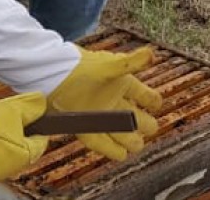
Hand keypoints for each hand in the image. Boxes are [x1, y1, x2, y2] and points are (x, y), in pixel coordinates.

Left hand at [48, 47, 162, 160]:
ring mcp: (97, 114)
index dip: (151, 100)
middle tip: (151, 130)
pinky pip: (101, 140)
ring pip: (119, 130)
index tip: (157, 105)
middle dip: (144, 124)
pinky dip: (111, 148)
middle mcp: (110, 99)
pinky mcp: (83, 126)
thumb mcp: (108, 66)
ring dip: (130, 139)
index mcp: (120, 83)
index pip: (143, 94)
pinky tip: (121, 155)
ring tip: (137, 146)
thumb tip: (151, 54)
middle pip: (133, 115)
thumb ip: (131, 63)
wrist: (51, 74)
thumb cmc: (80, 67)